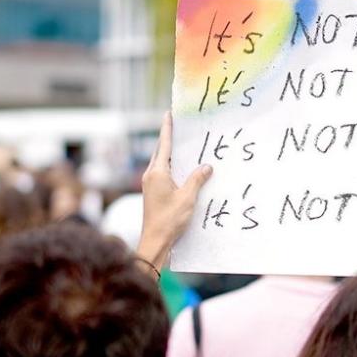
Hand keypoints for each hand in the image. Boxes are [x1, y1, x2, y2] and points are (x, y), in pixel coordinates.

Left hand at [137, 112, 212, 269]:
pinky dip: (171, 168)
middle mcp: (151, 176)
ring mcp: (150, 185)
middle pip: (161, 152)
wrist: (155, 241)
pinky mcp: (152, 194)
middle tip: (178, 127)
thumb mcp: (188, 198)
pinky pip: (162, 174)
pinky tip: (181, 172)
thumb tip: (207, 166)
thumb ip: (197, 179)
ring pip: (161, 164)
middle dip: (169, 139)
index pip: (164, 145)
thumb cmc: (169, 220)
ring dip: (171, 155)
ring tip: (183, 146)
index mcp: (157, 173)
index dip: (167, 129)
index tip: (168, 114)